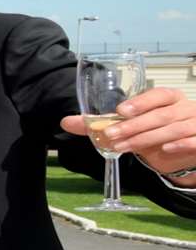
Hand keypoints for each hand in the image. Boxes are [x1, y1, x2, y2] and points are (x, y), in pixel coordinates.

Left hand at [61, 87, 195, 183]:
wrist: (183, 154)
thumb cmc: (156, 134)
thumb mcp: (130, 128)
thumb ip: (102, 124)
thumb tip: (66, 122)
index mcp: (169, 99)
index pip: (158, 95)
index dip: (140, 102)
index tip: (120, 111)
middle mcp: (185, 108)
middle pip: (160, 115)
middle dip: (133, 126)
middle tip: (111, 135)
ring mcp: (195, 124)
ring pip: (173, 129)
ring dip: (146, 138)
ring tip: (123, 146)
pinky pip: (194, 140)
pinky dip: (180, 144)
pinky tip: (165, 150)